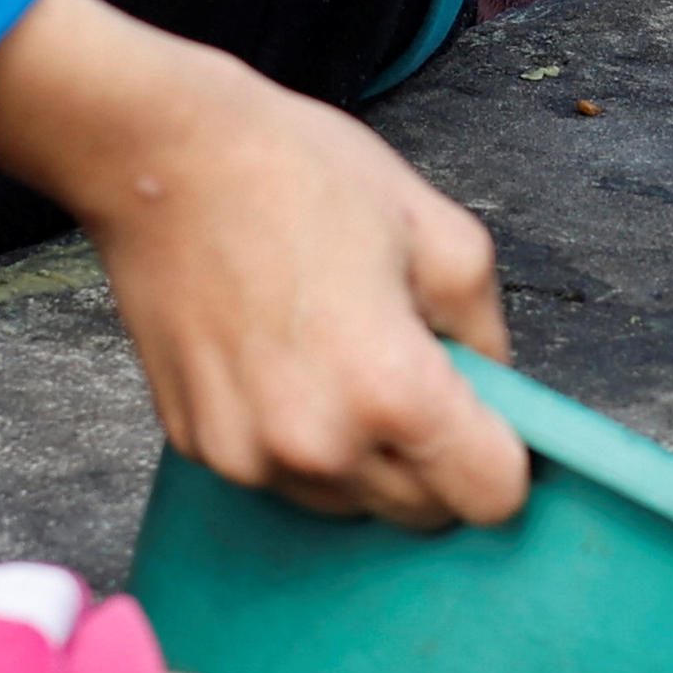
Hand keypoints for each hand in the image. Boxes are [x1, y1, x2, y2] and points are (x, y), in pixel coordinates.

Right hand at [0, 0, 526, 524]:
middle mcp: (318, 447)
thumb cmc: (301, 178)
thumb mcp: (442, 233)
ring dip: (367, 457)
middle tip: (417, 370)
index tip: (489, 414)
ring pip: (350, 502)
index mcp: (393, 392)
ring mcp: (248, 457)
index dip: (505, 455)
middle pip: (422, 513)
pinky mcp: (197, 449)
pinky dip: (299, 442)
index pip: (491, 498)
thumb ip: (487, 333)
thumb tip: (492, 391)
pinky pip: (279, 476)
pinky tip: (286, 360)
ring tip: (341, 356)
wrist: (166, 160)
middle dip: (438, 459)